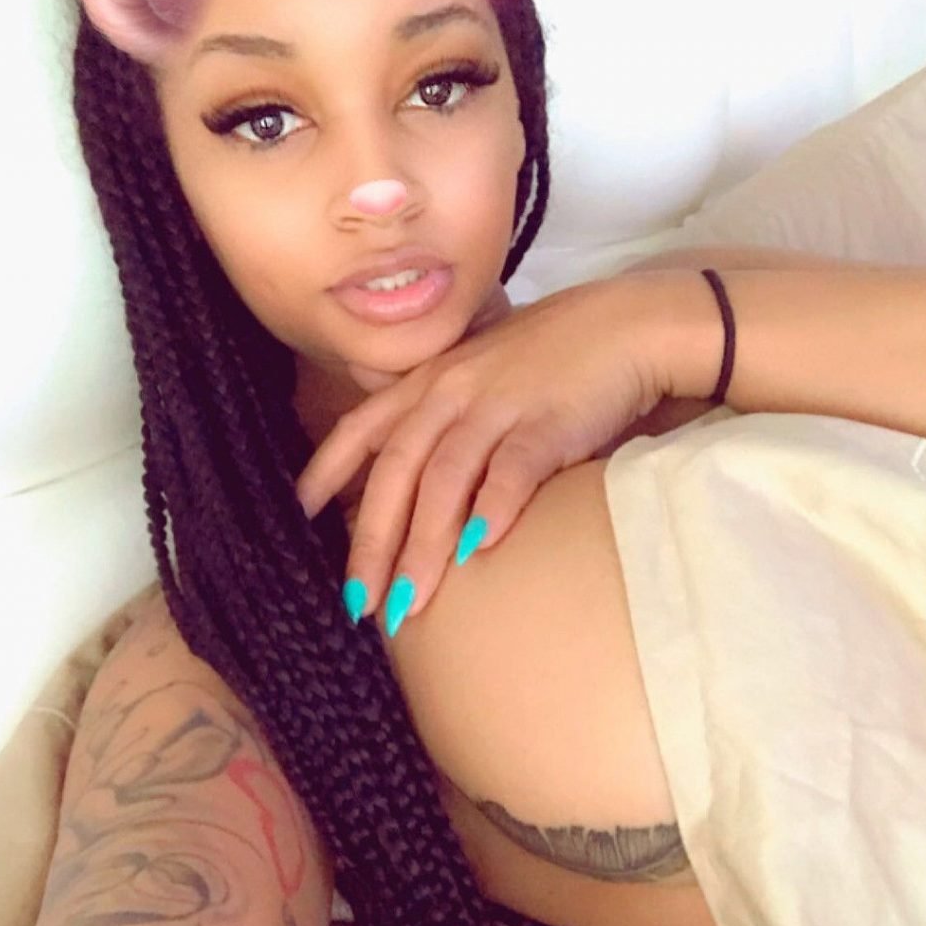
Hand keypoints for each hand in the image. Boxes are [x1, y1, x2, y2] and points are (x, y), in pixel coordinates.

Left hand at [296, 276, 670, 633]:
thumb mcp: (482, 377)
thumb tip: (421, 481)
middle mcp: (452, 392)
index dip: (328, 470)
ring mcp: (498, 405)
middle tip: (359, 601)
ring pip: (444, 479)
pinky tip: (481, 550)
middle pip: (396, 470)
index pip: (363, 428)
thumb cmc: (554, 359)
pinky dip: (493, 507)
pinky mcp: (547, 421)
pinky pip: (513, 468)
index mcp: (430, 382)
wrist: (625, 325)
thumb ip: (446, 418)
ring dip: (423, 544)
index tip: (300, 515)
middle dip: (372, 540)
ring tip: (410, 601)